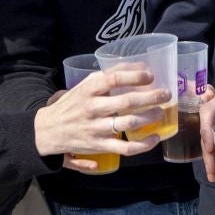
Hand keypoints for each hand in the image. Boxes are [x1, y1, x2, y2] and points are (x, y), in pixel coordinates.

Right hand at [35, 67, 169, 161]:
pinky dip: (143, 145)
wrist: (49, 130)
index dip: (134, 76)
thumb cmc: (74, 104)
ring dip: (149, 117)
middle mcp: (92, 108)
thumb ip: (109, 75)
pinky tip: (154, 138)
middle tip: (166, 94)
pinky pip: (126, 147)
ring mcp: (96, 128)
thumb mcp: (86, 85)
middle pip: (126, 102)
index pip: (113, 79)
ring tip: (160, 112)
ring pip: (128, 124)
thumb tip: (140, 66)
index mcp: (88, 90)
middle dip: (150, 97)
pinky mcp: (100, 146)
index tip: (151, 76)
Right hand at [198, 84, 214, 180]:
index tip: (210, 149)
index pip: (210, 110)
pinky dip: (213, 149)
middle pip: (205, 123)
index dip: (206, 129)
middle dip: (206, 147)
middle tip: (212, 169)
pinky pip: (213, 133)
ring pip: (207, 130)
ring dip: (208, 152)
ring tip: (213, 173)